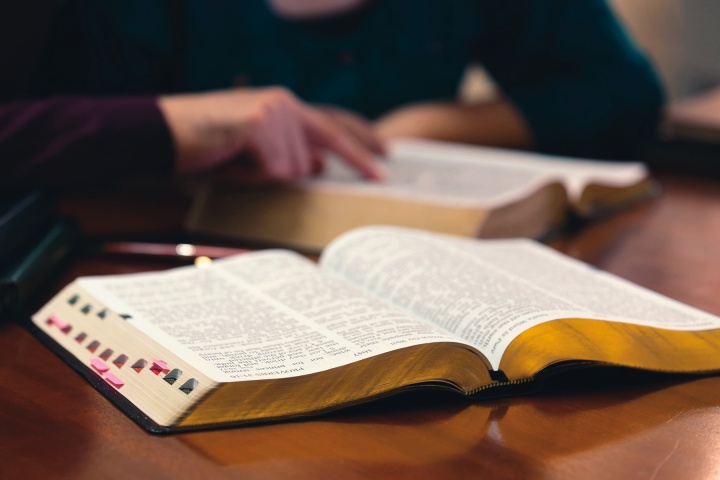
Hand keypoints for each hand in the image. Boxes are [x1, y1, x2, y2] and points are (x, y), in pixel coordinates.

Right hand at [158, 87, 384, 182]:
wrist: (162, 133)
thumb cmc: (208, 145)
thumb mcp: (256, 152)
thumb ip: (290, 154)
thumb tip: (320, 165)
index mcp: (285, 105)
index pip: (333, 126)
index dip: (360, 147)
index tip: (385, 161)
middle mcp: (284, 102)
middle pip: (311, 158)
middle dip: (287, 171)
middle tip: (282, 164)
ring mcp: (273, 111)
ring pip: (290, 169)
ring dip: (261, 175)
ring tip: (233, 159)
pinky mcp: (258, 124)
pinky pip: (271, 170)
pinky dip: (249, 175)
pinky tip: (229, 159)